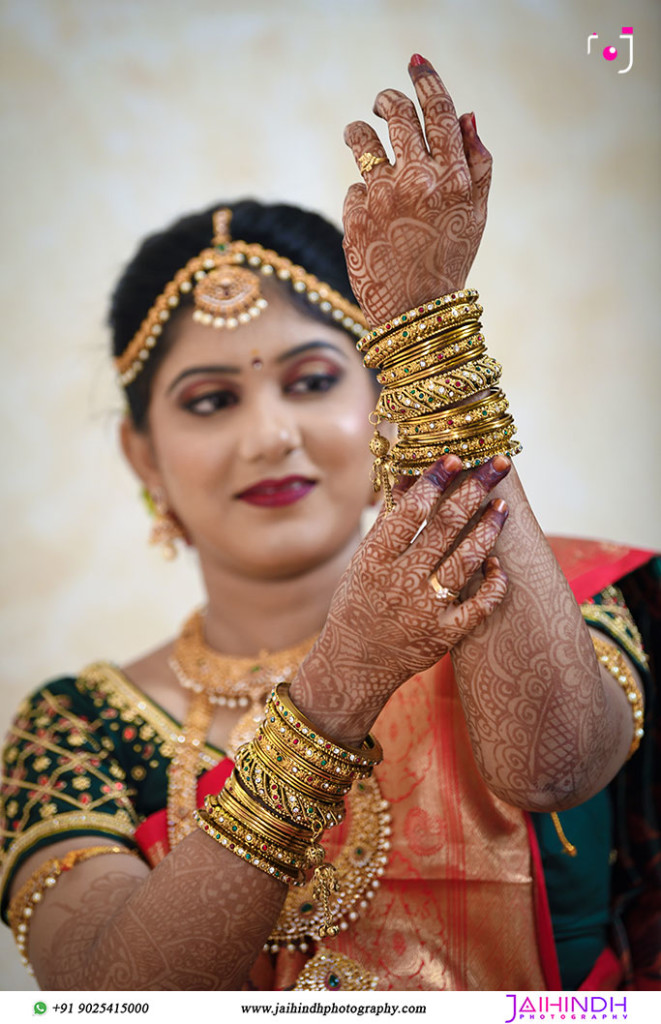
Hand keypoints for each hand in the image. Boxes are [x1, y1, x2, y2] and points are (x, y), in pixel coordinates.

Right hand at [292, 455, 510, 742]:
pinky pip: (478, 606)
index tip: (456, 458)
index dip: (435, 482)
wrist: (354, 665)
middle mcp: (400, 582)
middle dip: (474, 491)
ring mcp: (424, 610)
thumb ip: (387, 523)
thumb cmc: (357, 604)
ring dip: (488, 530)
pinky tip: (499, 564)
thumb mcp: (362, 562)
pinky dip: (493, 584)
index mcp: (375, 560)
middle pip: (444, 528)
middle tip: (497, 465)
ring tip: (503, 507)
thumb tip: (407, 477)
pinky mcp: (444, 635)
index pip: (410, 512)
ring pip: (466, 562)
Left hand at [342, 55, 491, 325]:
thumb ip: (477, 163)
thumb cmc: (450, 258)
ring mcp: (382, 199)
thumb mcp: (477, 212)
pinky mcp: (354, 219)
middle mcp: (417, 181)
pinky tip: (372, 215)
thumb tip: (466, 116)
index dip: (426, 79)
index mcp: (453, 176)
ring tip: (358, 136)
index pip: (438, 110)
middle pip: (396, 113)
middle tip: (382, 104)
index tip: (415, 64)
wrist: (417, 313)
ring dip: (358, 132)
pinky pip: (354, 188)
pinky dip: (362, 195)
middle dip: (386, 101)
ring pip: (361, 140)